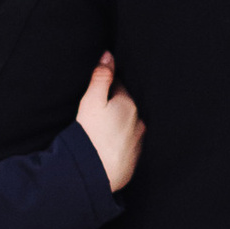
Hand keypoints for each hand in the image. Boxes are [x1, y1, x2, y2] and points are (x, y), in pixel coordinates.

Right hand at [74, 52, 144, 191]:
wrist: (94, 173)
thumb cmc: (90, 134)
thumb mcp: (91, 101)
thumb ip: (100, 77)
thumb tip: (108, 54)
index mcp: (129, 104)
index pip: (119, 86)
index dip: (107, 87)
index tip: (97, 91)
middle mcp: (139, 121)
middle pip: (127, 106)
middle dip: (116, 105)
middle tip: (98, 111)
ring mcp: (139, 142)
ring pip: (129, 125)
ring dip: (120, 124)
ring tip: (103, 130)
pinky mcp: (134, 159)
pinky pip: (129, 144)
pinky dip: (121, 142)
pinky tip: (108, 145)